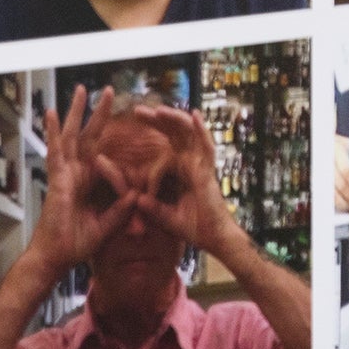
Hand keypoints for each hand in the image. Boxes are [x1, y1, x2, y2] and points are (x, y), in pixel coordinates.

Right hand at [22, 89, 136, 282]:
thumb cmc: (77, 244)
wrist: (56, 259)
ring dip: (76, 113)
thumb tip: (136, 193)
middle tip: (109, 91)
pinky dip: (52, 131)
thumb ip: (121, 208)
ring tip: (81, 90)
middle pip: (88, 136)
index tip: (128, 123)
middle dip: (98, 114)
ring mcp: (65, 174)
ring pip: (71, 136)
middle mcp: (77, 173)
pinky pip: (55, 151)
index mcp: (89, 182)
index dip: (116, 142)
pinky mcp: (56, 179)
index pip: (103, 152)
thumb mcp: (109, 224)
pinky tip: (51, 112)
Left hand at [123, 100, 245, 263]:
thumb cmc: (194, 227)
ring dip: (176, 121)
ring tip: (159, 110)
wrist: (213, 239)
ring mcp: (202, 165)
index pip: (167, 143)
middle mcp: (193, 163)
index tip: (135, 121)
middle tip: (139, 110)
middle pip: (177, 134)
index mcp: (182, 169)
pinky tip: (194, 115)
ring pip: (190, 135)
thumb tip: (136, 199)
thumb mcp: (165, 216)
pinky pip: (206, 147)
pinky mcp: (208, 172)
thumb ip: (152, 207)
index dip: (154, 131)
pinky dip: (201, 131)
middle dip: (159, 121)